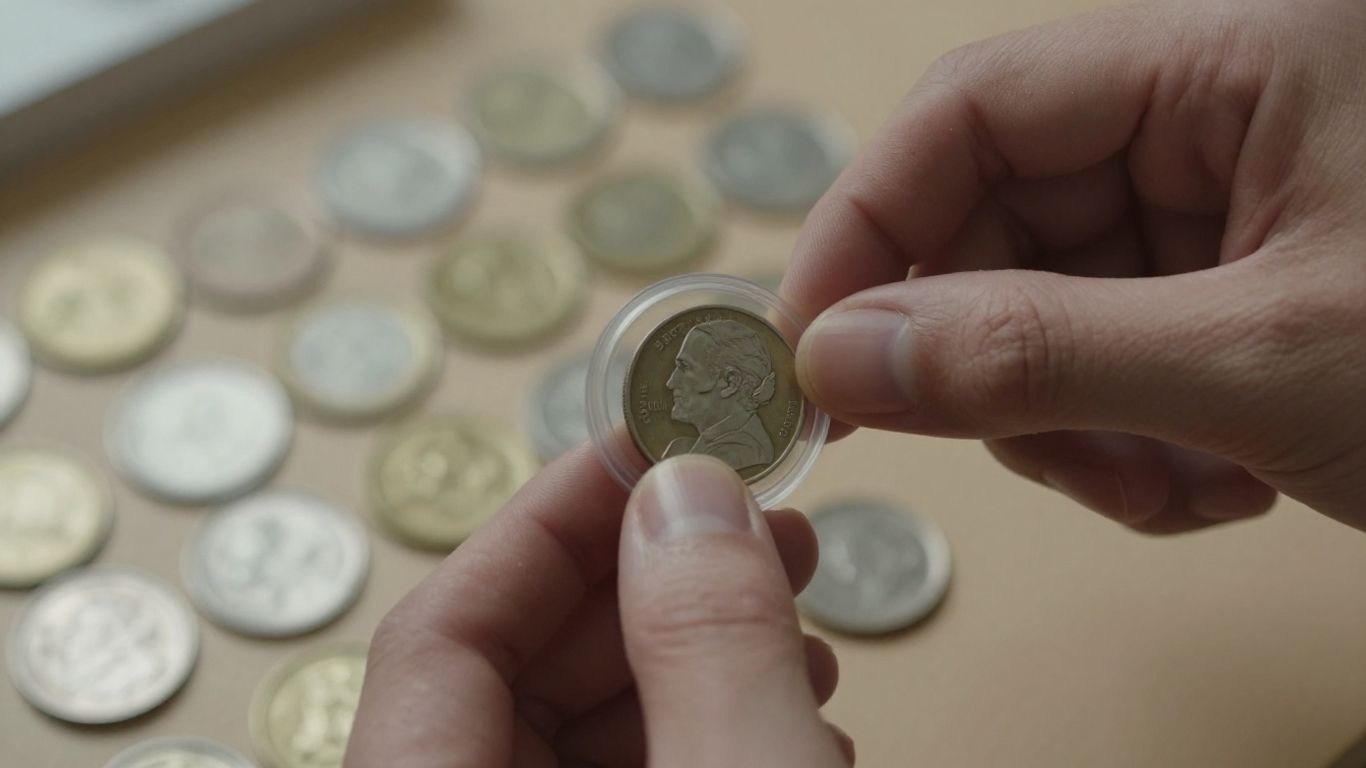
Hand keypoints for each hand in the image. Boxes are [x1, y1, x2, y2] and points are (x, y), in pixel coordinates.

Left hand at [345, 448, 852, 766]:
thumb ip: (707, 643)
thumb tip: (686, 494)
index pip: (439, 635)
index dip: (550, 519)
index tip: (654, 444)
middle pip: (514, 675)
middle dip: (651, 584)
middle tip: (763, 526)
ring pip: (580, 734)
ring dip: (693, 658)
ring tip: (798, 620)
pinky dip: (701, 733)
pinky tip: (790, 712)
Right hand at [784, 0, 1365, 532]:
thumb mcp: (1262, 364)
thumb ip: (1038, 356)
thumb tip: (837, 358)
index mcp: (1233, 61)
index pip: (977, 107)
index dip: (870, 225)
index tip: (810, 350)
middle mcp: (1215, 122)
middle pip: (1002, 225)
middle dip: (999, 369)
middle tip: (1036, 461)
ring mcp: (1226, 211)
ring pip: (1046, 314)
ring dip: (1071, 428)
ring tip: (1158, 492)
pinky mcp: (1234, 294)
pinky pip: (1111, 361)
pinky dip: (1132, 444)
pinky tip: (1213, 486)